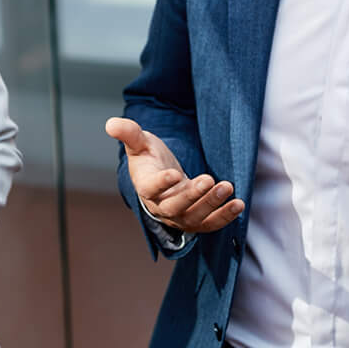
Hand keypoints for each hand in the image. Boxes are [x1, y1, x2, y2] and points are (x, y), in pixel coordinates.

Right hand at [106, 117, 243, 234]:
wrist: (163, 178)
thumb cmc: (150, 159)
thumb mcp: (140, 143)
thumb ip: (128, 134)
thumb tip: (111, 123)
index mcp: (145, 187)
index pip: (150, 189)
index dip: (161, 183)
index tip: (174, 173)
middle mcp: (161, 207)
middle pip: (175, 207)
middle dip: (192, 195)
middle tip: (209, 180)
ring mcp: (179, 217)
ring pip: (194, 217)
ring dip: (212, 205)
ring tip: (227, 187)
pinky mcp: (196, 220)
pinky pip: (210, 224)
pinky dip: (224, 217)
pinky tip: (238, 204)